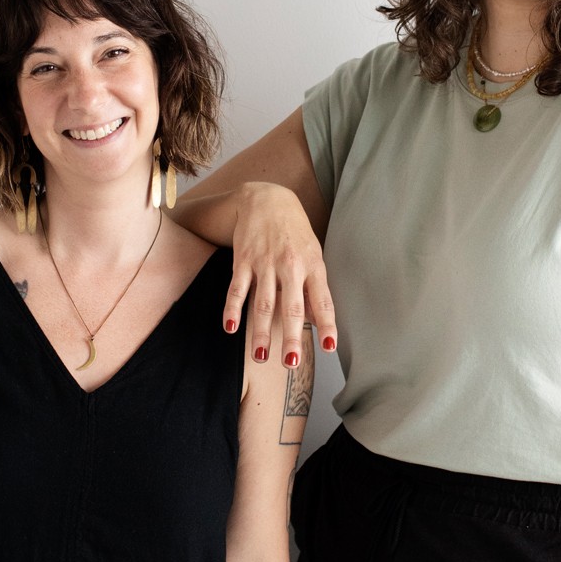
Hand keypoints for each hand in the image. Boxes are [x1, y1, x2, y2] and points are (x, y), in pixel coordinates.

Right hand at [224, 183, 336, 367]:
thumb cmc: (295, 232)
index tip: (329, 347)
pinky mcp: (243, 260)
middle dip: (291, 336)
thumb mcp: (313, 255)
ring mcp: (265, 263)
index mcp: (313, 266)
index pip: (322, 300)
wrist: (267, 199)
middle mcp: (290, 266)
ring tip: (262, 356)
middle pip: (291, 306)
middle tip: (291, 362)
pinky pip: (237, 289)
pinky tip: (231, 328)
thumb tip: (320, 321)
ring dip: (261, 331)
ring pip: (263, 303)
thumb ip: (315, 288)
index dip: (327, 324)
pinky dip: (232, 309)